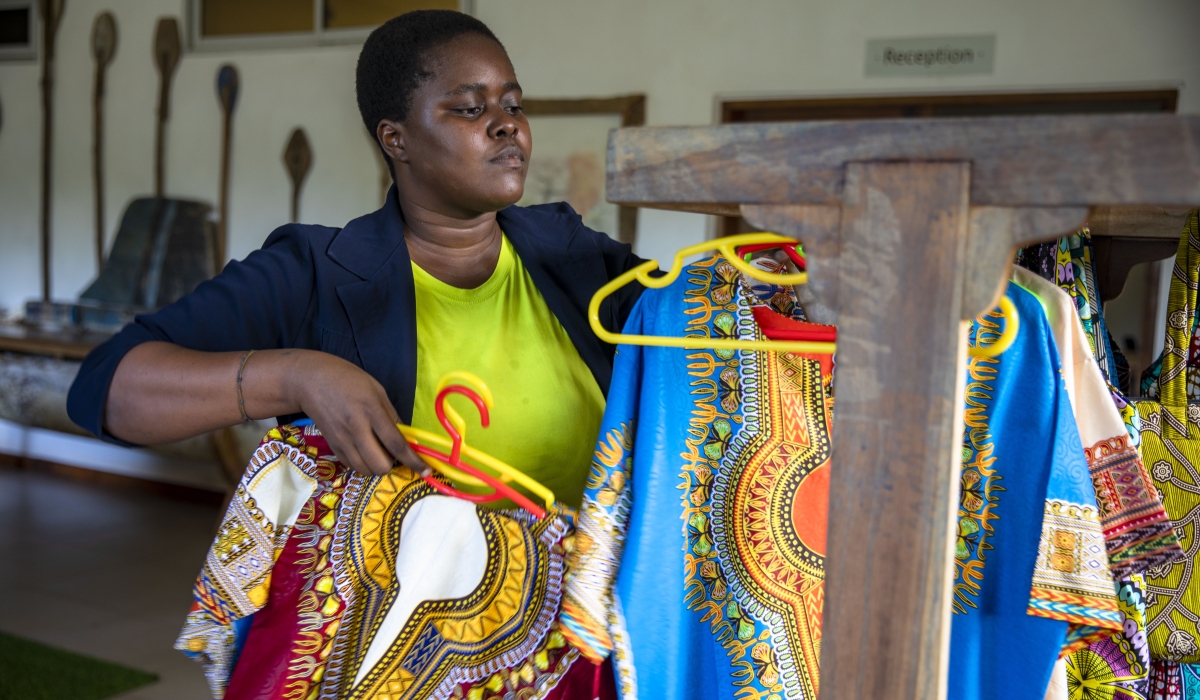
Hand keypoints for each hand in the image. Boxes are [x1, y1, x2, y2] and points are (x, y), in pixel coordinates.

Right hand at [284, 351, 428, 476]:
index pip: (395, 444)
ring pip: (365, 470)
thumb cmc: (348, 380)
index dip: (413, 461)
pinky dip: (363, 464)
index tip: (426, 471)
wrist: (311, 381)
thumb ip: (391, 415)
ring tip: (378, 451)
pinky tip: (365, 451)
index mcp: (371, 411)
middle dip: (392, 465)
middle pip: (380, 465)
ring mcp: (342, 440)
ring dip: (376, 466)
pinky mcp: (332, 446)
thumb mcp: (376, 390)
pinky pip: (352, 466)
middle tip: (393, 453)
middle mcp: (356, 429)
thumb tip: (405, 437)